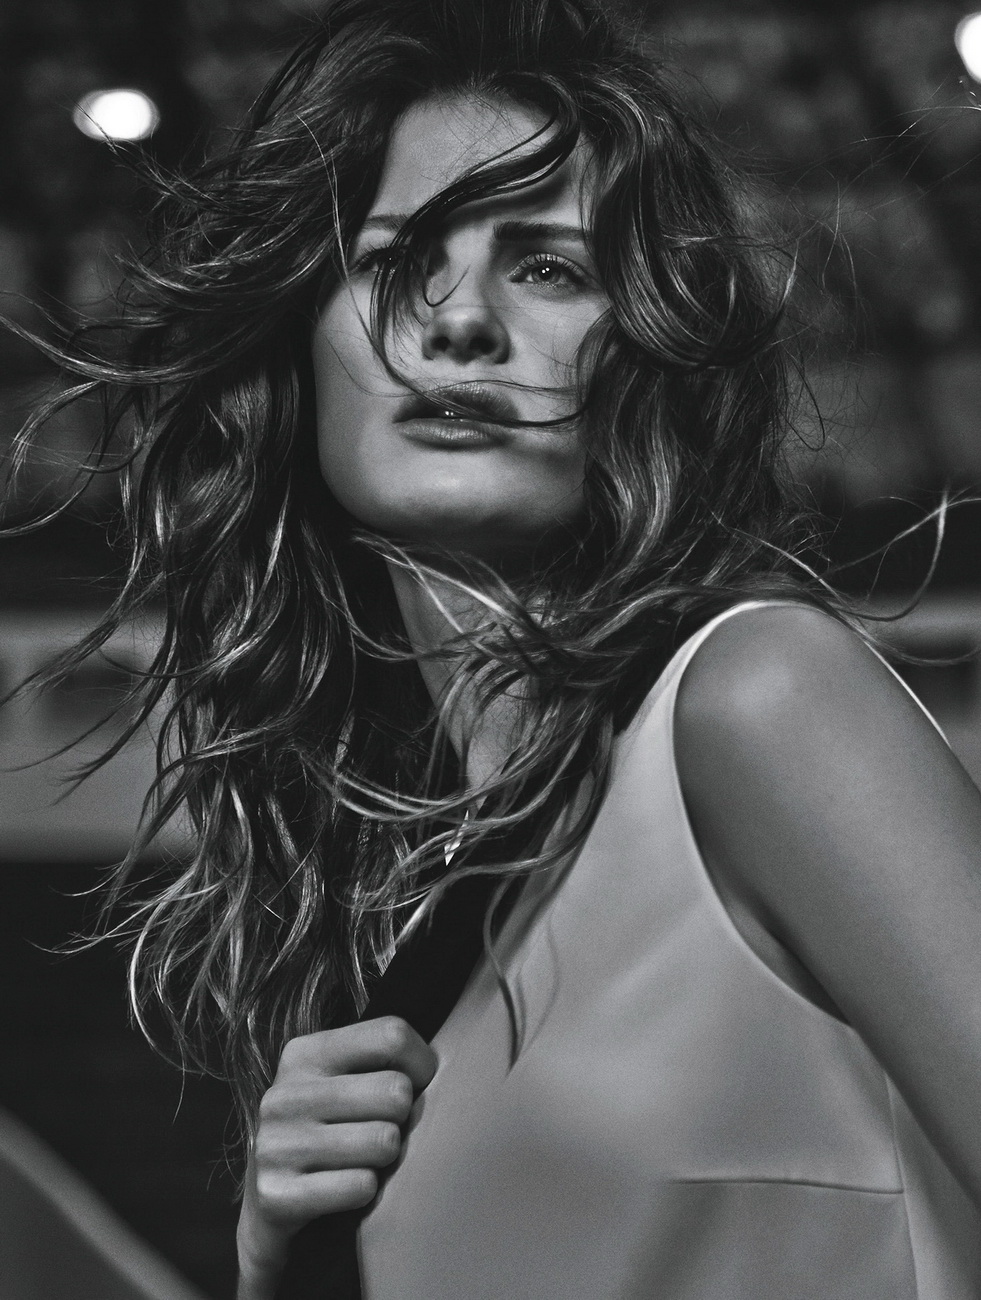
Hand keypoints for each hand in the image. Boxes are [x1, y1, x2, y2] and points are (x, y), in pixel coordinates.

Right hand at [236, 1016, 437, 1299]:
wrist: (267, 1205)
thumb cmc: (329, 1131)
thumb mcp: (343, 1082)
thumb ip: (384, 1061)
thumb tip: (442, 1063)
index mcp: (304, 1053)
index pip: (392, 1035)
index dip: (422, 1064)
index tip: (419, 1086)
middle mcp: (285, 1094)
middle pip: (395, 1091)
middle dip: (405, 1118)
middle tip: (388, 1132)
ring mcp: (275, 1145)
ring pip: (383, 1142)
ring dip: (388, 1159)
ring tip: (368, 1160)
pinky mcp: (276, 1196)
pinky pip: (360, 1187)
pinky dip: (368, 1192)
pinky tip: (350, 1189)